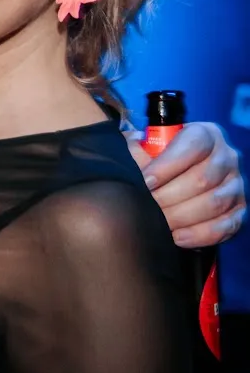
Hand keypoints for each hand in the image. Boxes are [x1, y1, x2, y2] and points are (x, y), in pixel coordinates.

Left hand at [126, 122, 244, 247]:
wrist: (171, 176)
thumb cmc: (154, 159)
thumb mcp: (144, 147)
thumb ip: (137, 150)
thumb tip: (134, 162)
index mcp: (205, 135)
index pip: (194, 145)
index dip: (168, 165)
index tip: (146, 182)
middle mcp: (226, 157)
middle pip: (203, 179)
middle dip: (169, 197)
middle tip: (146, 207)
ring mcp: (236, 184)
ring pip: (215, 203)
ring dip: (182, 217)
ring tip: (158, 223)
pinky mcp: (239, 209)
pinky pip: (227, 225)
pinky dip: (201, 234)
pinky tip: (178, 237)